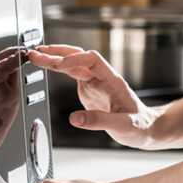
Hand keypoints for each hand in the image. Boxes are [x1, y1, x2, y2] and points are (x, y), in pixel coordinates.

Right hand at [28, 45, 159, 147]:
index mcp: (113, 80)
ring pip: (72, 63)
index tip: (59, 65)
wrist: (146, 129)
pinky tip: (47, 66)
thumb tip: (74, 119)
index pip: (92, 60)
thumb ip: (99, 121)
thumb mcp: (123, 126)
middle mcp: (102, 77)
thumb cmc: (140, 126)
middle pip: (78, 56)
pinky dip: (57, 68)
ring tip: (35, 55)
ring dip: (54, 58)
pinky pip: (71, 73)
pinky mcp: (89, 89)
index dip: (75, 60)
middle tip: (36, 53)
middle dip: (57, 53)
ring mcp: (95, 82)